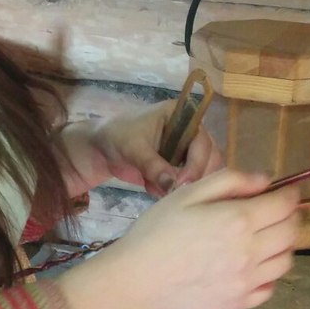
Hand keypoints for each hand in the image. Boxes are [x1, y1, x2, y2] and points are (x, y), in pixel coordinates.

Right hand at [57, 169, 298, 308]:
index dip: (289, 194)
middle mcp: (250, 251)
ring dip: (282, 245)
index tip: (284, 191)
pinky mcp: (240, 303)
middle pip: (292, 232)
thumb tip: (265, 180)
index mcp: (238, 220)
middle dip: (290, 217)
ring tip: (264, 238)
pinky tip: (252, 265)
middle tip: (276, 212)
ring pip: (286, 261)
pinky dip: (269, 274)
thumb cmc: (158, 230)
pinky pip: (271, 287)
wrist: (137, 279)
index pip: (284, 205)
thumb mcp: (188, 193)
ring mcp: (247, 281)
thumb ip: (230, 180)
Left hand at [82, 100, 222, 197]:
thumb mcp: (132, 148)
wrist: (99, 150)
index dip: (197, 162)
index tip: (183, 182)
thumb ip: (152, 165)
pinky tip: (151, 188)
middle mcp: (189, 132)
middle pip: (210, 157)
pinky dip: (173, 190)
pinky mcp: (177, 167)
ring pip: (202, 172)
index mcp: (181, 116)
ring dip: (185, 185)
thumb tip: (172, 185)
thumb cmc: (116, 137)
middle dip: (196, 176)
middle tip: (178, 192)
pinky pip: (187, 182)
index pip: (202, 140)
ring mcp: (185, 150)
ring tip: (160, 190)